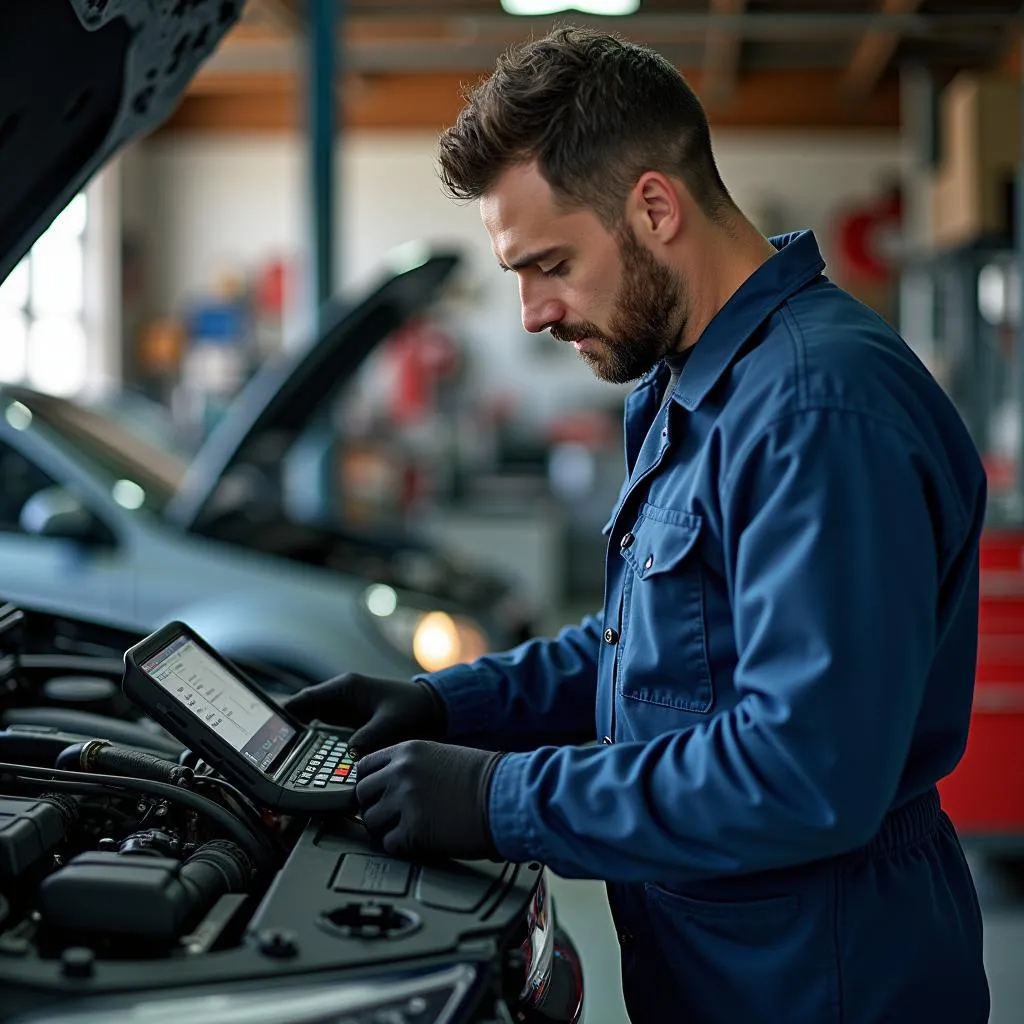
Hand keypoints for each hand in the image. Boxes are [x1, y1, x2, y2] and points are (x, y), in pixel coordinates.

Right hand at [283, 674, 445, 755]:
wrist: (434, 709)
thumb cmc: (415, 708)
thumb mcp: (392, 723)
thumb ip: (370, 737)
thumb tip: (349, 754)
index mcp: (345, 688)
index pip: (304, 700)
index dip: (283, 716)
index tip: (268, 734)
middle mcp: (340, 696)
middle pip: (303, 714)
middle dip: (289, 734)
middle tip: (275, 757)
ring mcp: (344, 709)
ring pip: (312, 726)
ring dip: (302, 742)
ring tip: (289, 764)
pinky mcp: (350, 722)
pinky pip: (325, 734)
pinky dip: (317, 746)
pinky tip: (313, 764)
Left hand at [355, 740, 502, 860]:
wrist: (508, 795)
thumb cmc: (486, 778)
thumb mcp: (441, 756)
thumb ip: (412, 768)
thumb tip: (389, 788)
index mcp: (407, 751)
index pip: (364, 767)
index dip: (370, 784)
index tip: (377, 795)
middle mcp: (400, 773)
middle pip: (362, 795)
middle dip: (374, 808)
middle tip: (391, 817)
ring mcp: (405, 801)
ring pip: (371, 821)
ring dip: (385, 829)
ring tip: (407, 831)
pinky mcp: (414, 831)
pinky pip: (389, 844)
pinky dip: (401, 847)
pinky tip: (419, 842)